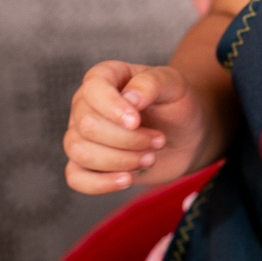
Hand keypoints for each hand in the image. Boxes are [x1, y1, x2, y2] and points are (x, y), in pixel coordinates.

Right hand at [63, 60, 209, 194]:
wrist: (185, 137)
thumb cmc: (176, 105)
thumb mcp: (174, 85)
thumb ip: (151, 83)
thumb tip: (129, 97)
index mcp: (105, 77)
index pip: (93, 88)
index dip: (112, 108)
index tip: (137, 122)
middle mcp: (86, 104)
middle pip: (88, 126)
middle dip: (127, 140)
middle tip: (158, 141)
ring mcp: (82, 134)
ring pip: (80, 152)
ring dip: (119, 161)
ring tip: (150, 158)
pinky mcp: (86, 164)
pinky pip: (76, 178)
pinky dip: (100, 183)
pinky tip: (127, 180)